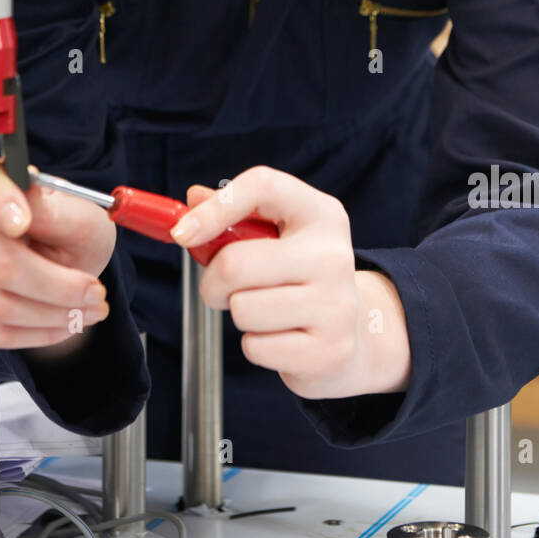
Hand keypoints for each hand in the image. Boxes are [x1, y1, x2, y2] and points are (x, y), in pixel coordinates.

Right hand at [0, 153, 114, 354]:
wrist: (65, 262)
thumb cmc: (70, 234)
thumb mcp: (83, 218)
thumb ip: (56, 211)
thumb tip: (28, 203)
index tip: (22, 222)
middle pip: (1, 263)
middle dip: (59, 287)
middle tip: (95, 293)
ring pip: (0, 305)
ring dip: (55, 316)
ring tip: (87, 310)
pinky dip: (38, 334)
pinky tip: (62, 323)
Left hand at [172, 165, 410, 399]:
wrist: (356, 331)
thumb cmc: (302, 274)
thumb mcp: (279, 234)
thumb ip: (235, 213)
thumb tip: (193, 199)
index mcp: (321, 213)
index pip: (263, 187)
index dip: (216, 207)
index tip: (181, 233)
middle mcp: (334, 254)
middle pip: (235, 263)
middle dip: (213, 282)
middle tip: (224, 288)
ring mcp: (336, 305)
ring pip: (242, 309)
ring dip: (239, 314)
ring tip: (264, 309)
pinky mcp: (329, 350)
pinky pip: (256, 347)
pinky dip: (257, 346)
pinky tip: (282, 335)